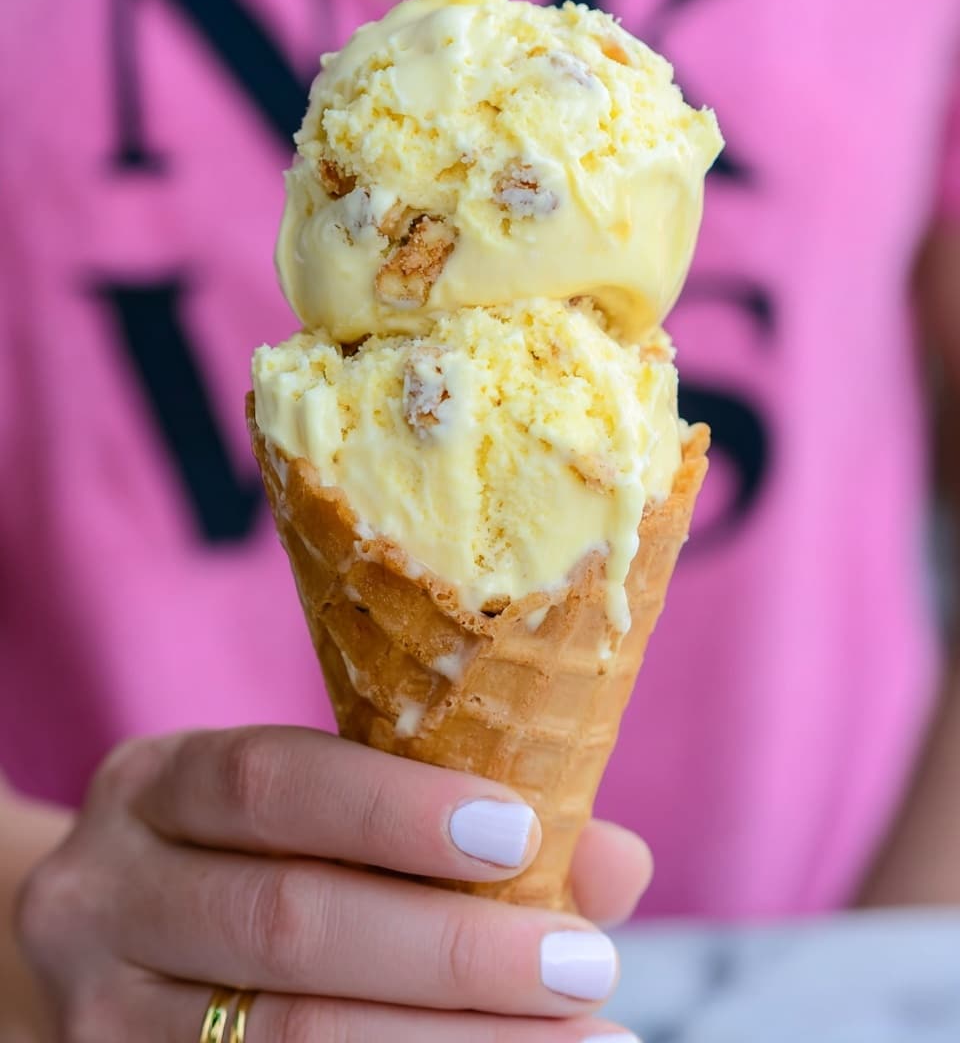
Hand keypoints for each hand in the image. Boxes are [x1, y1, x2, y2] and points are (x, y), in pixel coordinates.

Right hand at [16, 727, 651, 1040]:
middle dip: (452, 950)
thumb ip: (456, 821)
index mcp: (157, 785)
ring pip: (282, 1042)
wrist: (107, 946)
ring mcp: (100, 1013)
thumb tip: (614, 864)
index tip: (524, 833)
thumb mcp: (320, 811)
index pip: (268, 782)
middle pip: (286, 920)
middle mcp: (105, 893)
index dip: (394, 807)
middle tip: (585, 967)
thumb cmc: (251, 858)